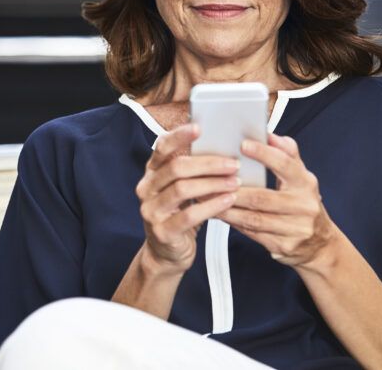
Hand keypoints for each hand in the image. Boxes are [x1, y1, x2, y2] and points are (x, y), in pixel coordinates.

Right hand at [135, 123, 240, 275]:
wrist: (167, 254)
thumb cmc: (180, 215)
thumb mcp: (181, 190)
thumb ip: (191, 171)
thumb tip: (222, 148)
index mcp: (151, 173)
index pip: (161, 148)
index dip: (179, 136)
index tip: (200, 127)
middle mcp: (146, 189)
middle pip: (176, 167)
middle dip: (208, 163)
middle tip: (233, 163)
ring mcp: (151, 211)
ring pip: (182, 189)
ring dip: (213, 183)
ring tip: (235, 182)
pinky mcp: (162, 231)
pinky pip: (189, 215)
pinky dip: (212, 206)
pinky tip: (228, 201)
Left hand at [216, 133, 339, 269]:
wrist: (320, 244)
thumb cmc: (303, 203)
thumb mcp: (301, 177)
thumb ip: (287, 155)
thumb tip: (271, 136)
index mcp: (306, 184)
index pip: (285, 165)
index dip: (264, 154)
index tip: (243, 145)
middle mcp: (303, 206)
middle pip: (263, 197)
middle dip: (234, 190)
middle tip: (212, 180)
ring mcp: (294, 229)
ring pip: (254, 218)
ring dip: (227, 208)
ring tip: (208, 198)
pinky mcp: (283, 246)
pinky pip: (252, 233)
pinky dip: (233, 223)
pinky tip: (219, 213)